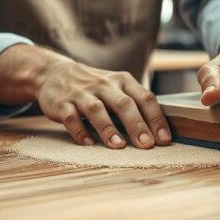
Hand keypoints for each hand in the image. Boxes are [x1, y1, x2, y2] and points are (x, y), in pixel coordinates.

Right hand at [37, 58, 171, 149]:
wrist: (55, 73)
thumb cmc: (94, 86)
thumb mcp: (117, 87)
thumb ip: (135, 104)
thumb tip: (159, 133)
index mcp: (122, 81)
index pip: (145, 98)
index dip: (156, 119)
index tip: (164, 139)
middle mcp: (104, 84)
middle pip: (123, 104)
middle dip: (137, 125)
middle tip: (146, 145)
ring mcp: (82, 93)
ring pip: (97, 110)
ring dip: (108, 128)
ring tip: (119, 146)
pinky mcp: (62, 103)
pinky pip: (71, 117)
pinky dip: (79, 131)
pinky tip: (88, 144)